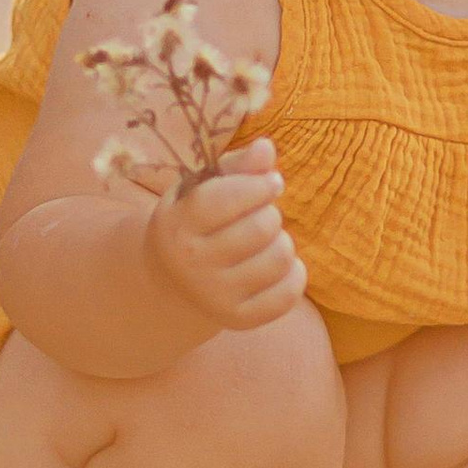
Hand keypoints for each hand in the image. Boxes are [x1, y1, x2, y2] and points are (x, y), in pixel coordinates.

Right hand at [144, 137, 308, 334]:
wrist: (172, 282)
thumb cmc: (194, 222)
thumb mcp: (202, 187)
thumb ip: (236, 166)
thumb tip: (266, 148)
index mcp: (178, 225)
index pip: (227, 198)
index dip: (259, 184)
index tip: (271, 182)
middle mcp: (192, 264)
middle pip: (262, 227)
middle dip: (271, 213)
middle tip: (262, 215)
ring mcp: (215, 296)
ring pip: (280, 258)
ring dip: (282, 241)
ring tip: (266, 241)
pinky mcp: (239, 319)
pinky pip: (290, 292)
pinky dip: (295, 274)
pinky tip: (278, 266)